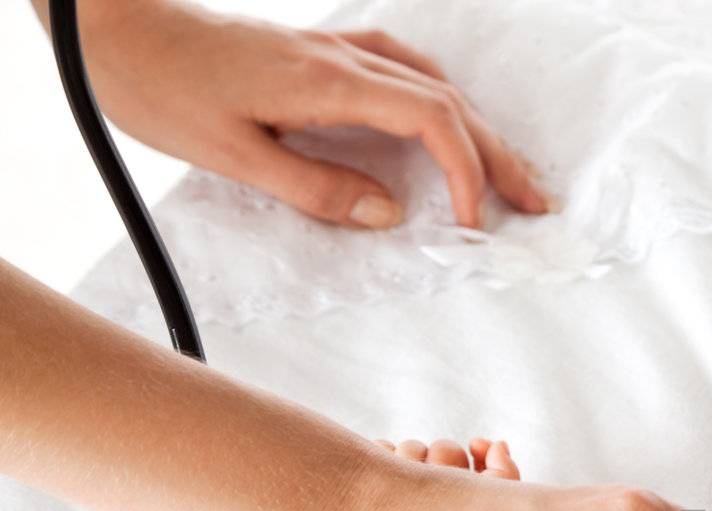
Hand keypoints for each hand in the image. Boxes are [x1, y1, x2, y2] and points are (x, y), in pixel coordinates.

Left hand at [69, 0, 549, 227]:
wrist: (113, 24)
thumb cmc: (160, 87)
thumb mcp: (232, 154)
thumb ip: (316, 187)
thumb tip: (388, 216)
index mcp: (327, 81)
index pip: (429, 121)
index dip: (465, 172)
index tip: (472, 223)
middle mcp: (343, 57)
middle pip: (448, 102)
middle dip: (498, 156)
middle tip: (537, 204)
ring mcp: (334, 49)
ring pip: (433, 86)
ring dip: (477, 131)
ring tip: (507, 173)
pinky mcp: (320, 52)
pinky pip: (404, 72)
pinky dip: (441, 103)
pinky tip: (447, 122)